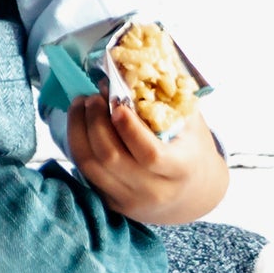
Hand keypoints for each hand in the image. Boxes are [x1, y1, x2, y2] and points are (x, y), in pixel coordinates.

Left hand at [65, 91, 228, 227]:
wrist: (194, 195)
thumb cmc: (193, 149)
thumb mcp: (192, 125)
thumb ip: (169, 101)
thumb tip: (133, 70)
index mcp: (181, 170)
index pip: (150, 154)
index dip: (128, 128)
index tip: (116, 103)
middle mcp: (154, 191)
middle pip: (111, 157)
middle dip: (95, 121)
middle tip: (93, 96)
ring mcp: (130, 200)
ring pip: (90, 166)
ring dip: (78, 130)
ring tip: (82, 104)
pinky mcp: (112, 203)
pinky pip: (86, 172)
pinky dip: (78, 144)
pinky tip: (81, 123)